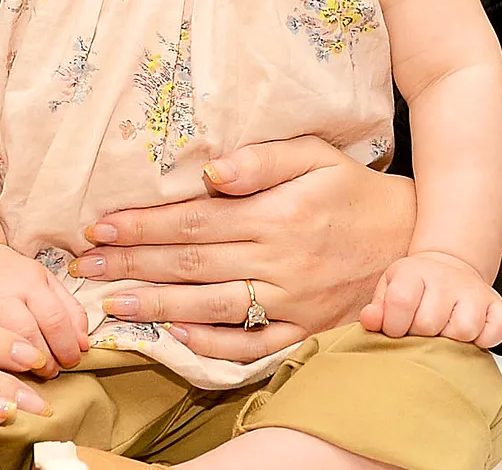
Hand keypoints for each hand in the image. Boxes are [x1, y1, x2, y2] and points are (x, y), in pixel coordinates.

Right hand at [0, 243, 88, 374]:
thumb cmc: (11, 276)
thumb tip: (84, 346)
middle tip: (52, 372)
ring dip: (22, 367)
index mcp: (28, 279)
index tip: (73, 360)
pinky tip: (2, 376)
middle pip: (28, 333)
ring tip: (32, 374)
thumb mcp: (44, 281)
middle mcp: (1, 291)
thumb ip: (68, 310)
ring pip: (0, 344)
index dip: (67, 345)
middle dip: (46, 360)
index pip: (53, 317)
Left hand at [67, 136, 415, 362]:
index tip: (99, 225)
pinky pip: (252, 346)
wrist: (413, 239)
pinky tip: (174, 336)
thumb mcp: (314, 155)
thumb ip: (262, 158)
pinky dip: (211, 346)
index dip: (142, 224)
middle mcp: (280, 261)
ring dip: (157, 305)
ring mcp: (293, 303)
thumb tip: (211, 170)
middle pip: (191, 264)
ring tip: (113, 302)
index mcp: (276, 214)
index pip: (193, 221)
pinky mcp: (305, 332)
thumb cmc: (352, 189)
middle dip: (132, 263)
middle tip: (87, 265)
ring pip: (212, 307)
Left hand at [360, 251, 501, 346]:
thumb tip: (370, 320)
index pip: (401, 302)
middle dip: (421, 335)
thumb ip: (378, 309)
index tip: (395, 330)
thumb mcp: (389, 289)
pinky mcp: (499, 308)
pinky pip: (494, 333)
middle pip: (430, 323)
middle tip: (421, 330)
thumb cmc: (415, 286)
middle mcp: (447, 279)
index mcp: (414, 272)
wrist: (449, 268)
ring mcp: (475, 293)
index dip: (393, 325)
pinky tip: (470, 333)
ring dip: (450, 340)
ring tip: (443, 330)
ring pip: (462, 331)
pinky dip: (483, 341)